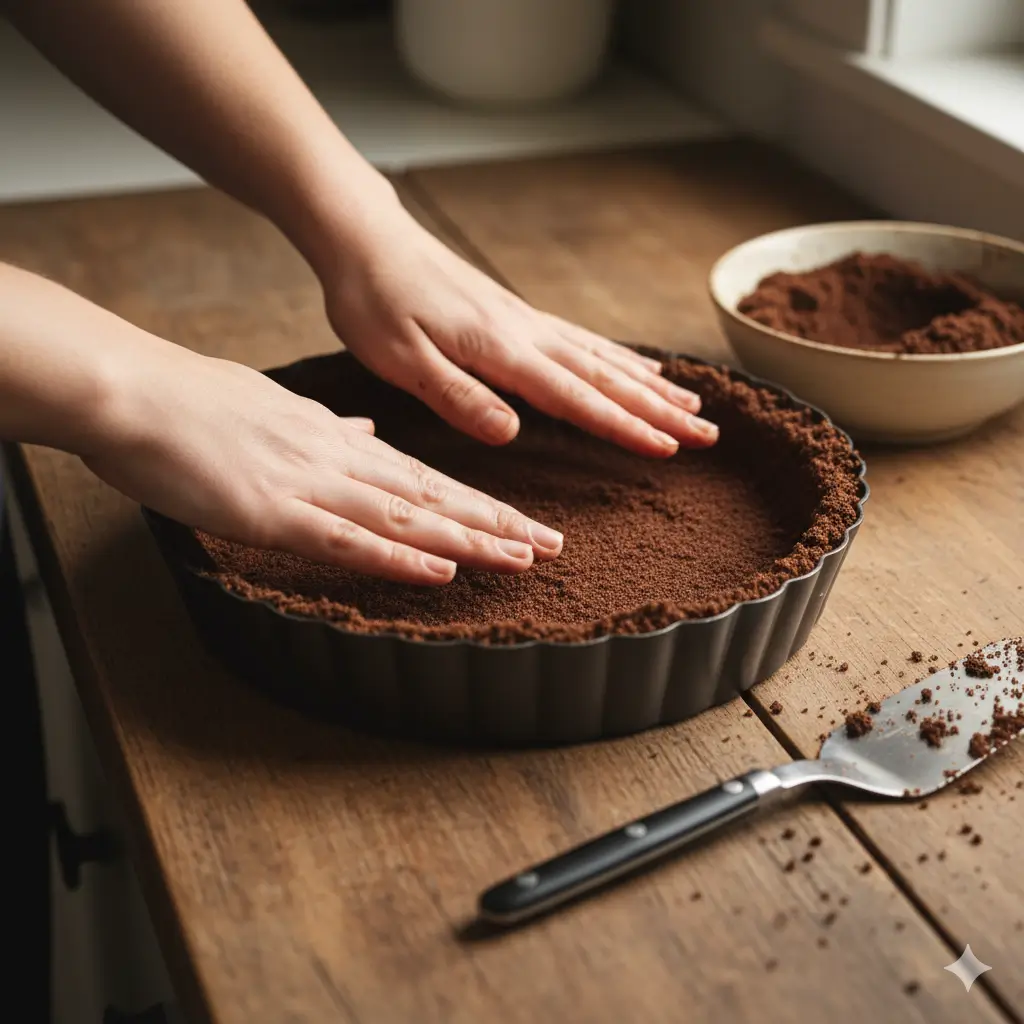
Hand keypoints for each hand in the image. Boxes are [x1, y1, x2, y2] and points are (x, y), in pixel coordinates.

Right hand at [83, 342, 563, 584]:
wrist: (133, 391)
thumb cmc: (195, 403)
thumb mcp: (276, 407)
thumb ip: (327, 427)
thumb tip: (366, 432)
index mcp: (337, 440)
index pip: (424, 477)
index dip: (477, 503)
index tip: (520, 521)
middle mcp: (338, 459)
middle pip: (433, 497)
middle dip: (497, 523)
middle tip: (553, 545)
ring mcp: (309, 485)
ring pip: (406, 517)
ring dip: (468, 540)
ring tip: (523, 558)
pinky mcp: (271, 512)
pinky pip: (346, 539)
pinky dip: (397, 556)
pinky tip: (440, 570)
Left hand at [317, 200, 718, 456]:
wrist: (366, 240)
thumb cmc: (375, 302)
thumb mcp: (401, 360)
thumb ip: (458, 397)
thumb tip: (512, 432)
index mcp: (501, 350)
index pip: (575, 397)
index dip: (624, 426)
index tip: (670, 448)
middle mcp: (526, 333)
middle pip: (606, 377)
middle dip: (660, 409)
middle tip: (708, 433)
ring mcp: (526, 321)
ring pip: (603, 357)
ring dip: (650, 385)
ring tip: (692, 405)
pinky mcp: (517, 314)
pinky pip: (582, 339)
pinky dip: (618, 357)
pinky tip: (638, 367)